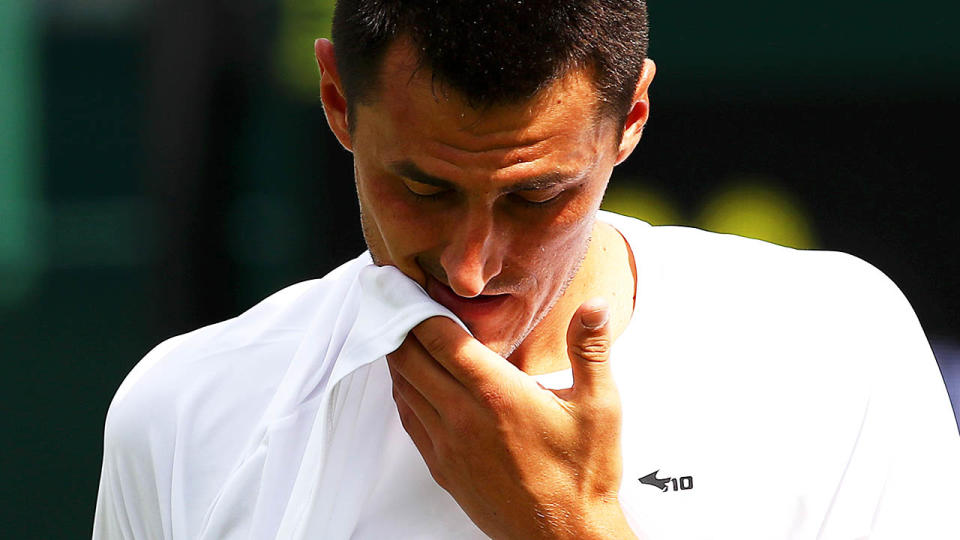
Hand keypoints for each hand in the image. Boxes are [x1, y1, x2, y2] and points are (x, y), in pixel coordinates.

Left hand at [386, 299, 635, 538]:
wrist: (563, 537)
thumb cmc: (582, 475)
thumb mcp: (599, 407)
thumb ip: (590, 350)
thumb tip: (595, 306)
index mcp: (497, 394)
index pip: (438, 338)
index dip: (417, 306)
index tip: (410, 284)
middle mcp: (463, 416)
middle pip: (410, 357)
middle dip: (400, 323)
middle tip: (396, 298)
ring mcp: (447, 444)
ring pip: (404, 386)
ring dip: (399, 356)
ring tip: (400, 331)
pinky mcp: (442, 467)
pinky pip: (409, 418)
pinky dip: (403, 391)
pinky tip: (410, 380)